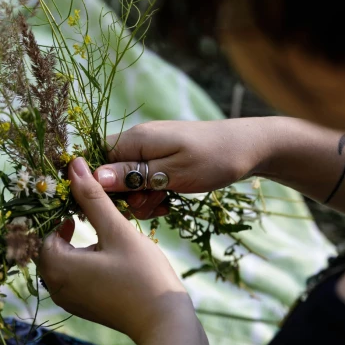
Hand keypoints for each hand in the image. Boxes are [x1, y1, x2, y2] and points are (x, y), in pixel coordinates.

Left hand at [37, 157, 193, 344]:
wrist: (164, 323)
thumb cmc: (142, 275)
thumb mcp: (117, 231)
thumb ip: (93, 198)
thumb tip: (73, 165)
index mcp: (58, 267)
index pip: (42, 230)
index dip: (58, 210)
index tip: (79, 198)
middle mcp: (56, 286)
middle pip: (48, 246)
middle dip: (63, 225)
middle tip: (86, 208)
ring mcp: (68, 299)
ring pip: (59, 260)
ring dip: (72, 242)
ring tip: (97, 225)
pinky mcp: (82, 306)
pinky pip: (71, 275)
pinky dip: (79, 259)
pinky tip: (103, 250)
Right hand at [93, 119, 271, 218]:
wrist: (249, 148)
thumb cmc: (213, 159)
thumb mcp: (173, 172)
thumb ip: (133, 175)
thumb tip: (94, 177)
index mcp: (135, 139)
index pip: (95, 159)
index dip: (96, 185)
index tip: (114, 205)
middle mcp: (137, 142)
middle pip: (109, 174)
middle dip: (123, 197)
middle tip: (149, 205)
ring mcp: (150, 151)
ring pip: (127, 182)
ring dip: (140, 199)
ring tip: (163, 205)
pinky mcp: (161, 160)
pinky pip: (143, 181)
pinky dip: (152, 195)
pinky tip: (167, 203)